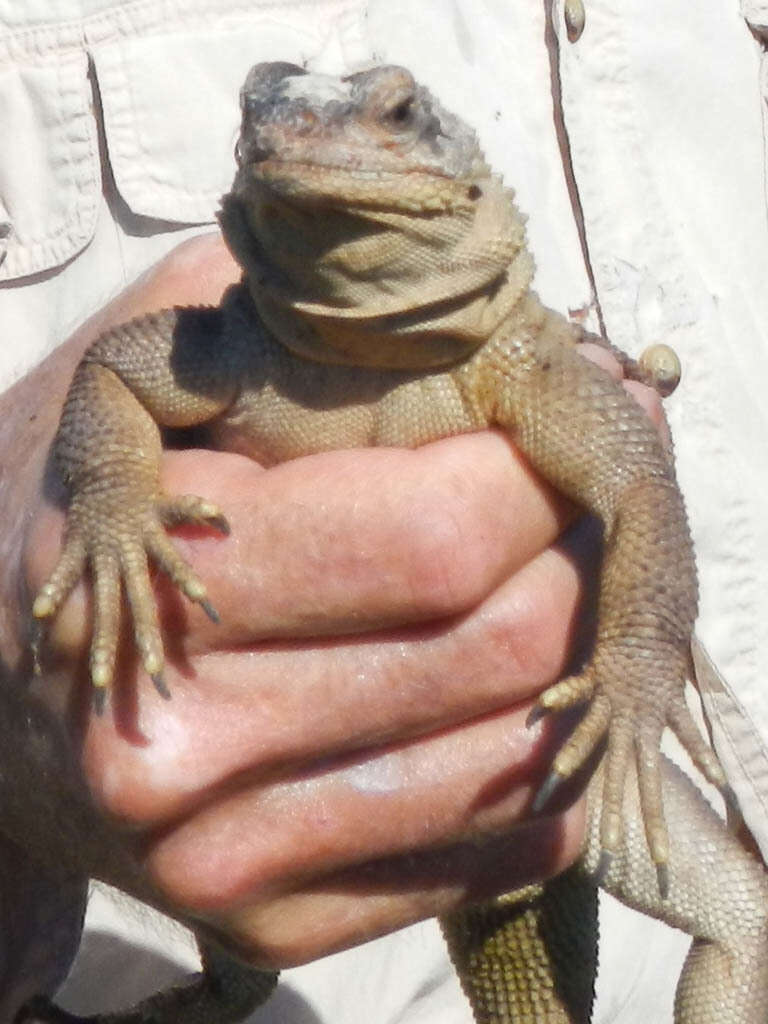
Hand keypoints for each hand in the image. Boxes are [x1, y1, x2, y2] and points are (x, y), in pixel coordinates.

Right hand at [6, 233, 665, 973]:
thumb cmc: (87, 511)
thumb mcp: (148, 373)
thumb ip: (291, 311)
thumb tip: (477, 306)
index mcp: (162, 583)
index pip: (438, 535)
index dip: (539, 481)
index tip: (563, 447)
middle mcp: (186, 745)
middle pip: (499, 648)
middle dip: (580, 565)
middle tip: (579, 521)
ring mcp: (230, 854)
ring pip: (517, 763)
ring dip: (578, 666)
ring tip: (557, 597)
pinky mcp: (274, 922)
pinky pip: (493, 861)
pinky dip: (542, 779)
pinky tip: (515, 705)